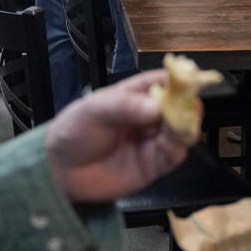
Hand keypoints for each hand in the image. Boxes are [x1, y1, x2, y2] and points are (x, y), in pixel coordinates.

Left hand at [45, 70, 191, 202]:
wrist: (60, 171)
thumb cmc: (74, 130)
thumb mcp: (94, 110)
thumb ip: (125, 107)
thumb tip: (157, 107)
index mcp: (133, 96)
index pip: (161, 82)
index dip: (177, 80)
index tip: (190, 80)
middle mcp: (146, 116)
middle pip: (176, 107)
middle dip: (185, 106)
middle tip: (189, 107)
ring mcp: (150, 141)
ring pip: (179, 131)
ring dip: (184, 128)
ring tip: (180, 126)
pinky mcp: (152, 165)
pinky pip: (173, 156)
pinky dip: (178, 148)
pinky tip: (174, 143)